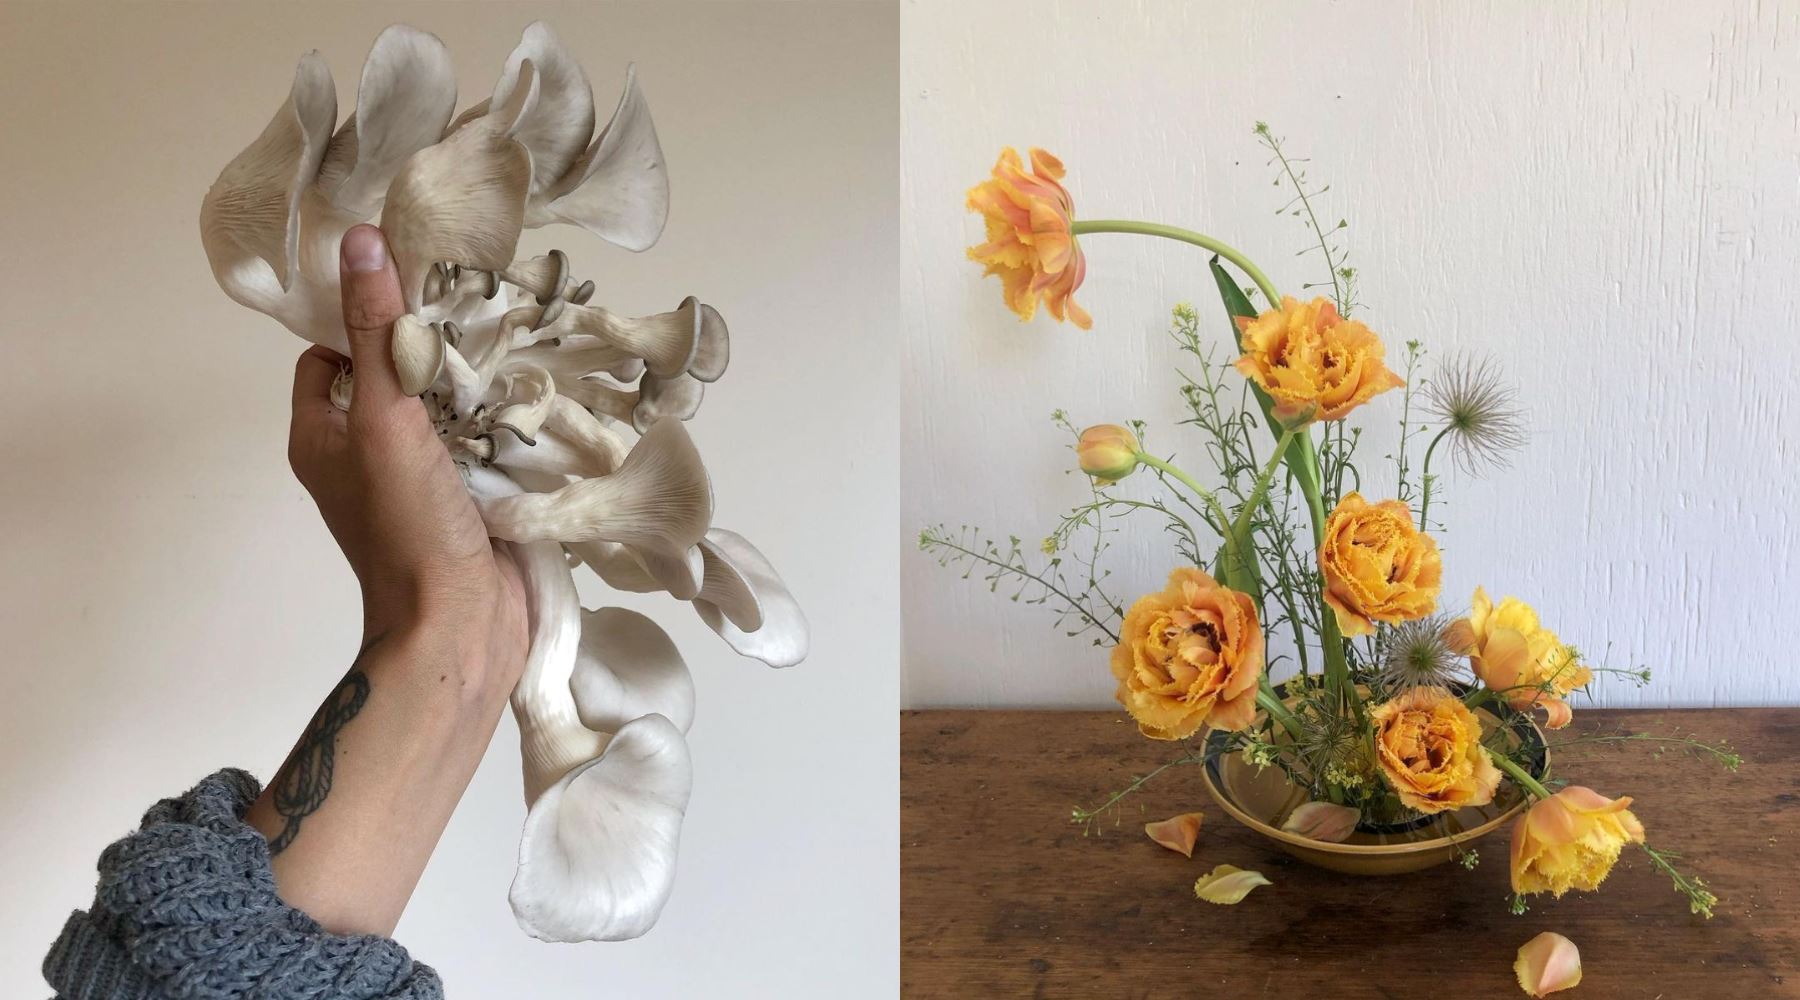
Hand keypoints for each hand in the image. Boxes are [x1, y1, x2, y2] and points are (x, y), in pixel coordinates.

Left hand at [287, 224, 526, 692]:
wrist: (462, 626)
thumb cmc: (406, 527)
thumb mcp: (384, 417)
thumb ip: (376, 332)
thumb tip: (362, 241)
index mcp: (322, 439)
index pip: (325, 356)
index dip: (356, 320)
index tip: (407, 288)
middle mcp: (364, 458)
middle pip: (391, 378)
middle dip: (430, 346)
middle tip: (476, 304)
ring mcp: (419, 482)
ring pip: (443, 410)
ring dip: (476, 384)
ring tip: (515, 338)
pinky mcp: (468, 501)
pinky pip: (482, 445)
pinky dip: (503, 422)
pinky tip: (537, 394)